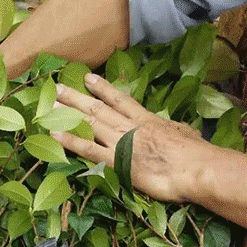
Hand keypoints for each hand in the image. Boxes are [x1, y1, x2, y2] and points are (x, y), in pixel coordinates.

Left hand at [50, 73, 204, 202]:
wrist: (196, 169)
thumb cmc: (197, 153)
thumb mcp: (185, 133)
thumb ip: (174, 129)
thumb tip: (179, 129)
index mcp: (146, 119)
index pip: (119, 99)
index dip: (102, 88)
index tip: (87, 78)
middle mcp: (128, 126)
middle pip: (97, 108)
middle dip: (75, 97)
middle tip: (57, 87)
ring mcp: (120, 142)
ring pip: (88, 122)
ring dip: (67, 114)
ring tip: (49, 106)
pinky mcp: (116, 161)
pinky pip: (87, 148)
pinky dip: (70, 141)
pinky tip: (54, 135)